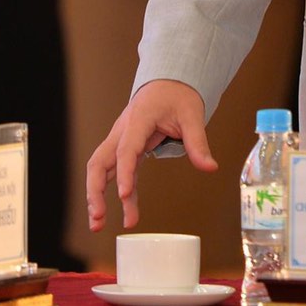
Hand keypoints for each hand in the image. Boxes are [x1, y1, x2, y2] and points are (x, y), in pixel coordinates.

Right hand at [86, 80, 214, 232]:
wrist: (168, 81)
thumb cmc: (178, 95)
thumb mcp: (192, 115)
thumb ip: (198, 143)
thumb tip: (210, 167)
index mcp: (138, 119)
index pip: (126, 149)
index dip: (123, 172)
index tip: (123, 195)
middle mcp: (123, 131)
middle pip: (98, 161)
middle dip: (94, 190)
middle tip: (98, 217)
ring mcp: (120, 140)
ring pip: (99, 168)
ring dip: (95, 195)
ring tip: (98, 224)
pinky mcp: (125, 148)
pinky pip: (115, 172)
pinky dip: (115, 191)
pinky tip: (124, 212)